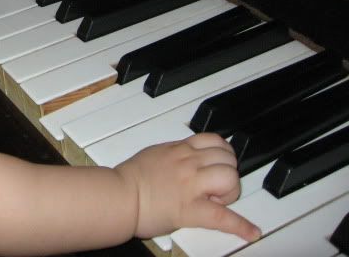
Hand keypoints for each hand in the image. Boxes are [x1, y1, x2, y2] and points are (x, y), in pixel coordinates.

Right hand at [114, 133, 260, 241]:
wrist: (119, 195)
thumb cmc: (129, 177)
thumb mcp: (155, 153)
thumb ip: (174, 153)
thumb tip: (184, 154)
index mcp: (180, 149)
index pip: (215, 141)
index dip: (221, 152)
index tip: (216, 163)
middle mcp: (189, 163)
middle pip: (227, 158)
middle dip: (227, 171)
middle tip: (214, 185)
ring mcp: (192, 185)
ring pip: (230, 177)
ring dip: (229, 190)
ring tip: (217, 199)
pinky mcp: (192, 209)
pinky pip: (223, 216)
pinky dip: (241, 226)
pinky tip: (251, 231)